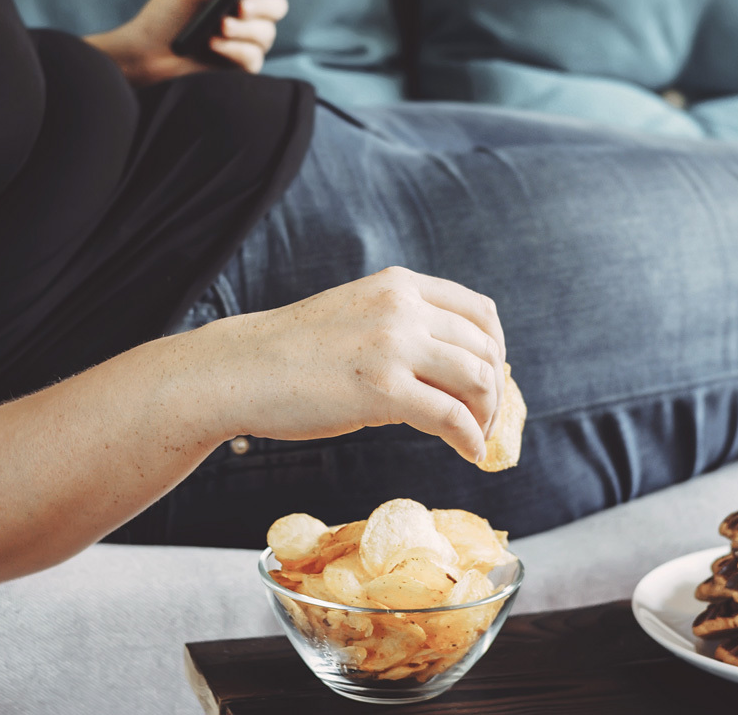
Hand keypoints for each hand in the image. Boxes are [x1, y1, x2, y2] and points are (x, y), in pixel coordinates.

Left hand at [85, 0, 301, 85]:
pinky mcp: (240, 65)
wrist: (147, 50)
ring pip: (266, 34)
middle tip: (239, 6)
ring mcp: (247, 41)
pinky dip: (234, 51)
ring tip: (217, 28)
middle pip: (278, 6)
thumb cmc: (166, 12)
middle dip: (261, 5)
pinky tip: (214, 46)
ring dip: (241, 30)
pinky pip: (253, 58)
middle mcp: (251, 15)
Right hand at [192, 267, 508, 463]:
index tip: (491, 379)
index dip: (495, 350)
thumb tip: (451, 370)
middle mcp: (403, 307)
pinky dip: (470, 438)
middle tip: (488, 418)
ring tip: (477, 437)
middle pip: (485, 348)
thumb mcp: (357, 315)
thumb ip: (402, 327)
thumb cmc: (293, 351)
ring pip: (478, 379)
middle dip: (496, 389)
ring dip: (488, 415)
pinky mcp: (383, 390)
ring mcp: (394, 346)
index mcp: (399, 285)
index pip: (479, 311)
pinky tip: (467, 452)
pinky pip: (451, 416)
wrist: (242, 369)